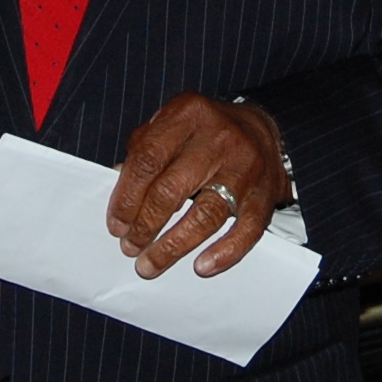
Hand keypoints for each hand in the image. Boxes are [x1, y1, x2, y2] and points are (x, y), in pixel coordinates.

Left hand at [108, 94, 290, 279]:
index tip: (116, 225)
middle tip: (130, 247)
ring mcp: (245, 167)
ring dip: (174, 246)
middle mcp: (218, 138)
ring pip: (206, 214)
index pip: (148, 159)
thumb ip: (143, 153)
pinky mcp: (265, 194)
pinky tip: (202, 267)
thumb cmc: (204, 132)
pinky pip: (246, 229)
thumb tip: (118, 194)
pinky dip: (224, 253)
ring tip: (151, 263)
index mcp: (187, 114)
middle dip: (145, 225)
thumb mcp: (171, 125)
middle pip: (172, 190)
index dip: (126, 197)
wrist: (262, 128)